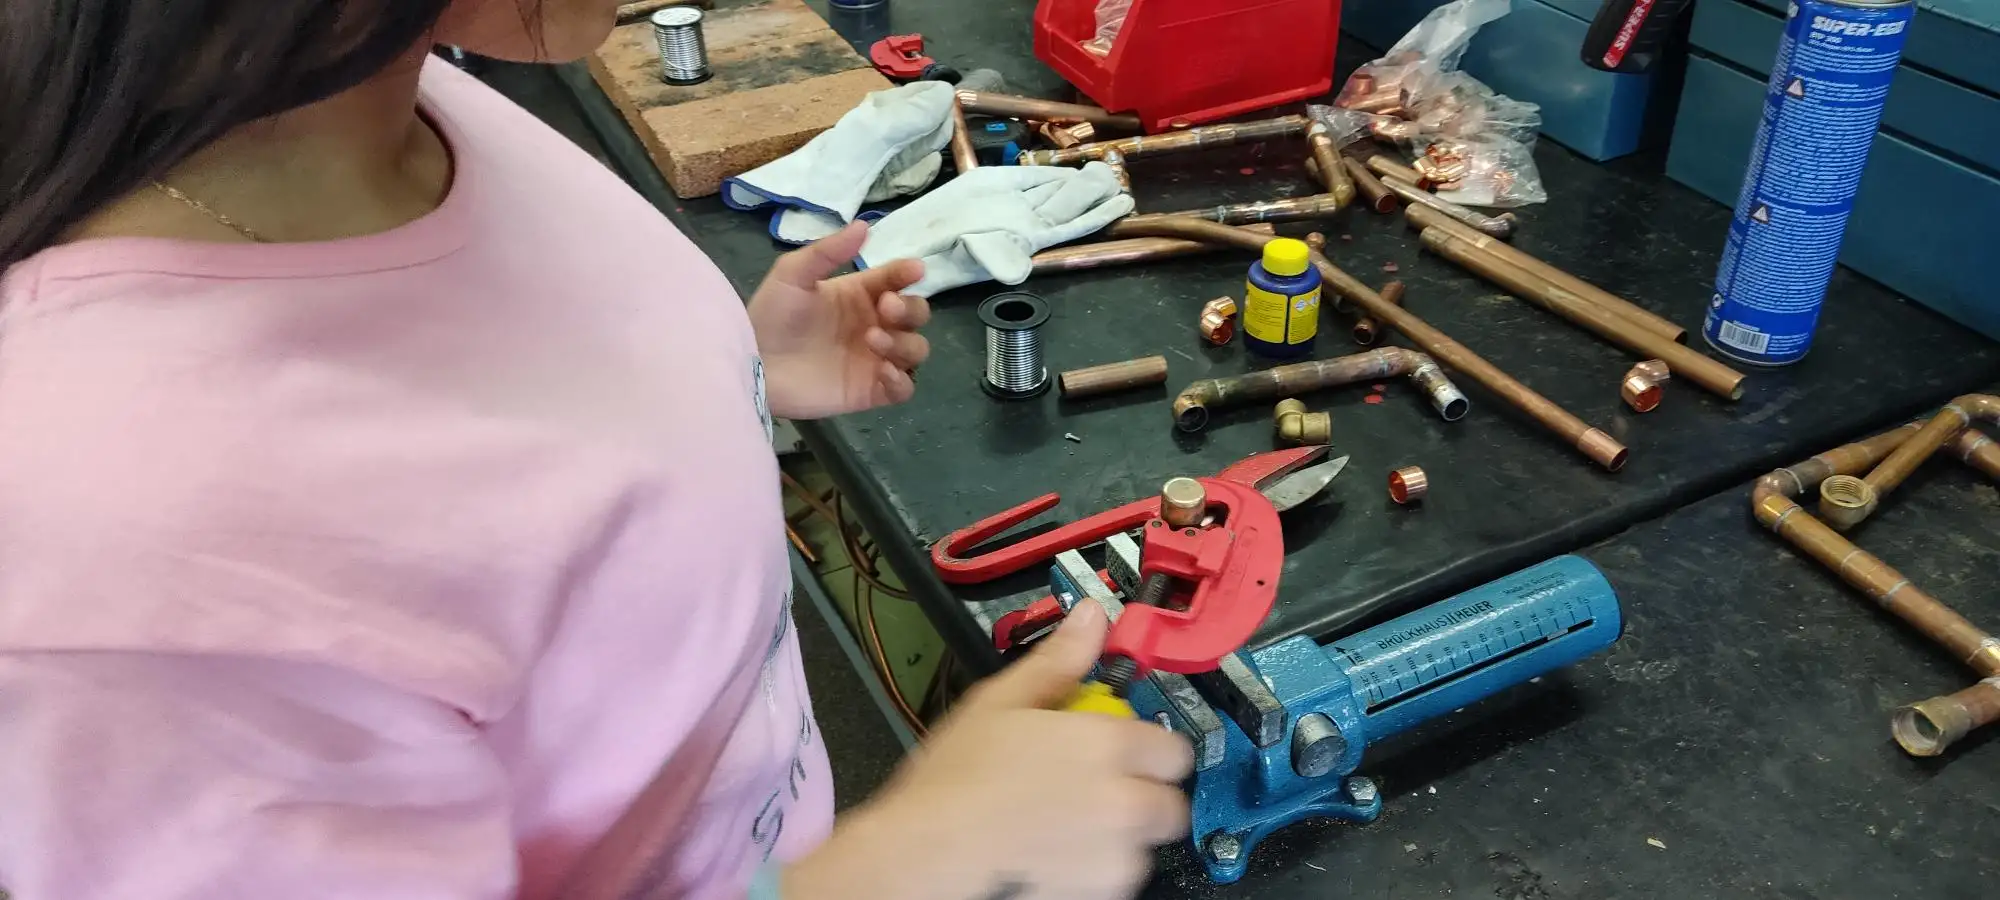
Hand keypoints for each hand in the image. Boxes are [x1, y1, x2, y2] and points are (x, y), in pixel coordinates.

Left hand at [747, 222, 931, 418]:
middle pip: (916, 313)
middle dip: (910, 308)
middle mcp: (873, 324)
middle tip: (885, 308)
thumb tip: (864, 225)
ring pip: (915, 349)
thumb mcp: (793, 273)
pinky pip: (904, 387)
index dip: (908, 273)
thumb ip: (829, 251)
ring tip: (872, 339)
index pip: (897, 279)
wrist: (752, 363)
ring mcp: (874, 359)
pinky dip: (901, 380)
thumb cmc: (770, 315)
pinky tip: (883, 371)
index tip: (913, 270)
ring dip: (904, 342)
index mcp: (859, 293)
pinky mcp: (869, 391)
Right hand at [784, 605, 1192, 899]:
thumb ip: (1059, 660)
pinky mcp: (1100, 894)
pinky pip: (1116, 878)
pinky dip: (1094, 869)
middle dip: (1142, 798)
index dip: (1149, 750)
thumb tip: (1090, 618)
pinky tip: (1054, 855)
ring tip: (1064, 827)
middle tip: (1094, 794)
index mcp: (1109, 745)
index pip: (1174, 750)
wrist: (929, 851)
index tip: (1123, 753)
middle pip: (1169, 803)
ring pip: (1143, 844)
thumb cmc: (957, 779)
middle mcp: (1125, 802)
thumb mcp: (1001, 701)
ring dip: (1118, 837)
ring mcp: (1116, 856)